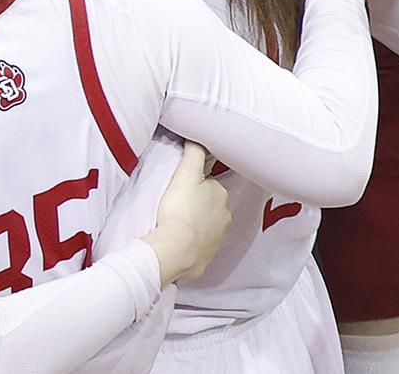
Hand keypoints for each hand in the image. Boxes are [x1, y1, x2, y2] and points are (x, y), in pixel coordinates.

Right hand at [141, 143, 229, 284]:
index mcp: (220, 194)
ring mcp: (217, 238)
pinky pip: (200, 243)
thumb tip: (198, 142)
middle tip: (174, 204)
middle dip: (196, 203)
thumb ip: (193, 154)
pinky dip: (191, 241)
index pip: (208, 183)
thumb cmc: (179, 210)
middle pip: (209, 204)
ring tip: (174, 222)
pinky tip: (178, 239)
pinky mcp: (207, 255)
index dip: (192, 183)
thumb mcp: (185, 173)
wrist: (176, 249)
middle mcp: (224, 216)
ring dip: (194, 222)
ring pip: (206, 224)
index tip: (178, 187)